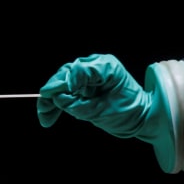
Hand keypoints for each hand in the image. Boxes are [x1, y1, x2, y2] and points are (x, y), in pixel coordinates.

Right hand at [37, 53, 168, 144]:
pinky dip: (58, 101)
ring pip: (63, 82)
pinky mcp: (86, 83)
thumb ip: (77, 104)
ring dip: (52, 99)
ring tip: (44, 117)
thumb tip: (56, 97)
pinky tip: (49, 115)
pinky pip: (67, 89)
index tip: (53, 99)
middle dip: (53, 92)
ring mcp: (90, 73)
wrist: (141, 118)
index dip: (63, 84)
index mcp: (106, 66)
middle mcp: (97, 65)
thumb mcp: (102, 112)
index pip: (78, 70)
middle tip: (43, 111)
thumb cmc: (128, 113)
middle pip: (67, 74)